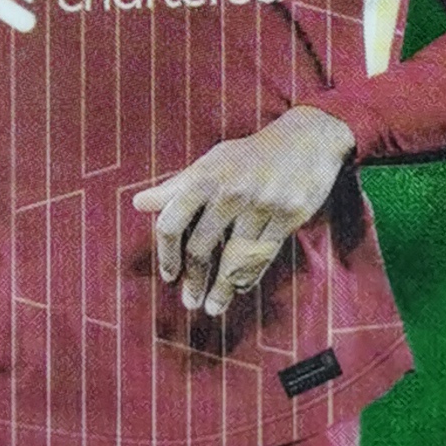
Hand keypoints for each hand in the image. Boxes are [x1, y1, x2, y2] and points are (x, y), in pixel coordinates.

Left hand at [130, 106, 354, 317]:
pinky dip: (250, 276)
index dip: (166, 253)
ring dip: (221, 288)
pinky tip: (240, 289)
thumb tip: (138, 203)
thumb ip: (176, 186)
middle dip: (194, 279)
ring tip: (212, 307)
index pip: (172, 222)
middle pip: (201, 246)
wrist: (307, 138)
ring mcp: (261, 204)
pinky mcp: (288, 215)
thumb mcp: (211, 162)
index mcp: (205, 177)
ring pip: (234, 258)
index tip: (169, 275)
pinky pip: (264, 255)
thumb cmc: (252, 153)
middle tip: (189, 302)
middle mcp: (230, 191)